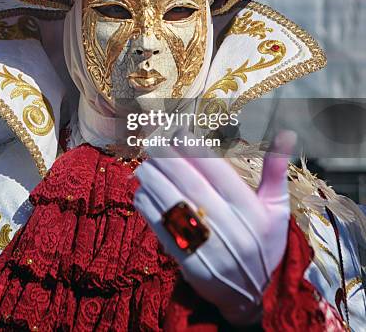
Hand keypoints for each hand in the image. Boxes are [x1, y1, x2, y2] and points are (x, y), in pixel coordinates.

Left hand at [134, 130, 295, 324]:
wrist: (255, 297)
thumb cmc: (265, 242)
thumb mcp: (277, 208)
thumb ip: (276, 171)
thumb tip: (288, 133)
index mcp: (253, 211)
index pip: (220, 173)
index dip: (197, 151)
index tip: (179, 132)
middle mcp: (232, 229)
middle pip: (194, 187)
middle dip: (169, 161)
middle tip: (152, 143)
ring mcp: (211, 249)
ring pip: (177, 208)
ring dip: (155, 183)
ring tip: (143, 164)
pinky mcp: (192, 265)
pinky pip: (167, 233)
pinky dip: (151, 212)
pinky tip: (141, 194)